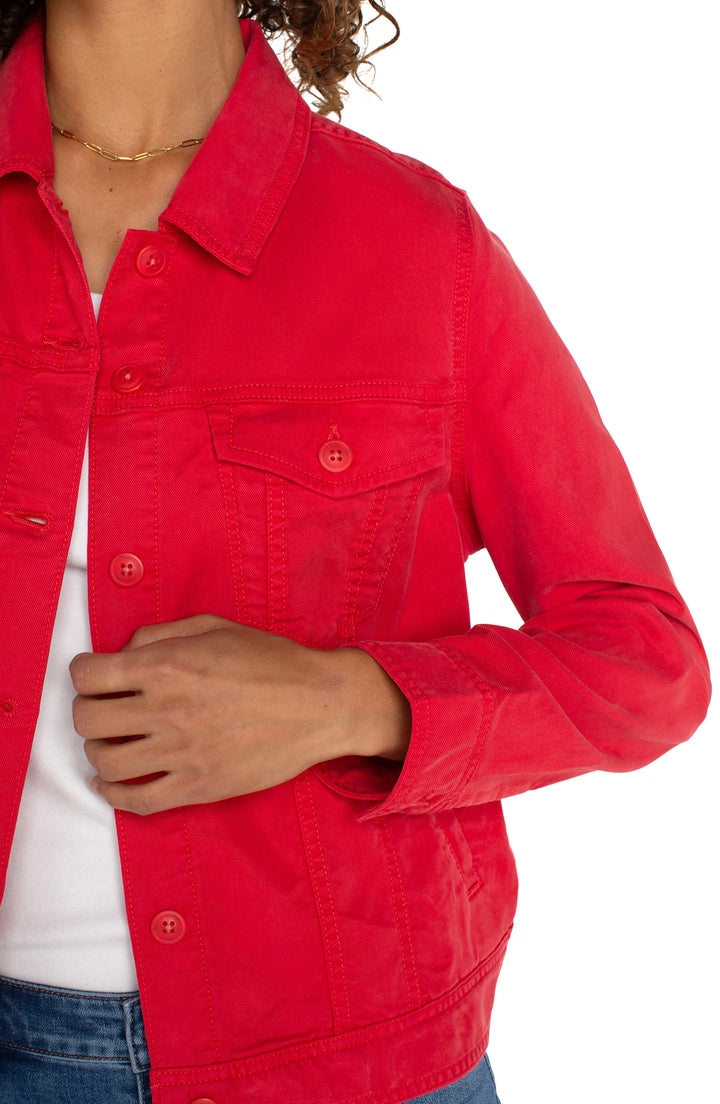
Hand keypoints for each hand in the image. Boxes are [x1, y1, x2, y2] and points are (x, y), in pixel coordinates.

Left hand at [70, 615, 410, 815]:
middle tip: (103, 707)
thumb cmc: (271, 661)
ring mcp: (181, 752)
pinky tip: (109, 782)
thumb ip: (159, 634)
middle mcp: (167, 709)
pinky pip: (137, 801)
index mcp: (167, 665)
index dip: (84, 673)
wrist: (320, 704)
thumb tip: (122, 653)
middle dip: (87, 710)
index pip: (88, 676)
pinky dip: (112, 794)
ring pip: (106, 761)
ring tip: (113, 740)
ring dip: (99, 749)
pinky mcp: (198, 786)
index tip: (95, 676)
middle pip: (87, 720)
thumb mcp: (213, 626)